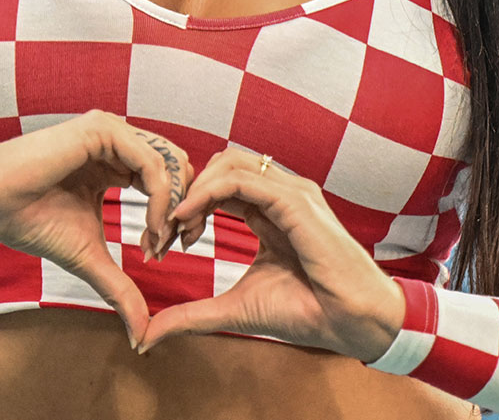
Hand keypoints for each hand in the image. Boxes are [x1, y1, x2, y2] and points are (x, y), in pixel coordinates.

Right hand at [0, 110, 192, 347]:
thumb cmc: (31, 223)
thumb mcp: (89, 257)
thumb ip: (120, 287)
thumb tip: (141, 338)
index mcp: (116, 161)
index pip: (167, 180)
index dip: (173, 216)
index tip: (162, 255)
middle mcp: (118, 142)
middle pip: (177, 168)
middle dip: (182, 209)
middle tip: (173, 247)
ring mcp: (111, 132)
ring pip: (170, 164)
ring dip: (173, 206)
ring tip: (157, 242)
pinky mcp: (103, 130)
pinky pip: (151, 163)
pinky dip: (159, 198)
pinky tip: (149, 228)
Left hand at [136, 148, 405, 362]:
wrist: (351, 323)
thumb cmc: (306, 312)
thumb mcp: (235, 309)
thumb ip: (193, 314)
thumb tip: (147, 335)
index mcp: (269, 210)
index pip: (219, 185)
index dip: (187, 205)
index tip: (166, 241)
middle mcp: (280, 193)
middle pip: (219, 165)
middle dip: (185, 190)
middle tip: (165, 230)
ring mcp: (290, 192)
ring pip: (227, 164)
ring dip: (192, 190)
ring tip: (175, 225)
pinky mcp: (296, 201)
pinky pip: (241, 181)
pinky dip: (207, 193)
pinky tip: (187, 218)